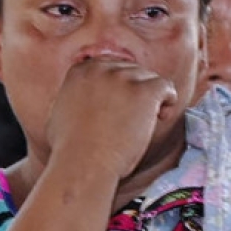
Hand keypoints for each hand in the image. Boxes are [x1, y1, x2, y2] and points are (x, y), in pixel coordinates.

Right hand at [46, 55, 178, 179]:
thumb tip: (84, 98)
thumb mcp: (62, 112)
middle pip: (131, 70)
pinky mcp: (144, 91)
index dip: (120, 85)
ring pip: (149, 78)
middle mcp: (102, 68)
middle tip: (136, 117)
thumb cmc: (70, 149)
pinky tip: (161, 117)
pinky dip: (168, 100)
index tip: (123, 104)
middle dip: (136, 91)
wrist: (83, 163)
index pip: (110, 66)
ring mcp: (123, 78)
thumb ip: (75, 96)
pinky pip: (166, 86)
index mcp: (81, 70)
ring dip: (152, 98)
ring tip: (148, 121)